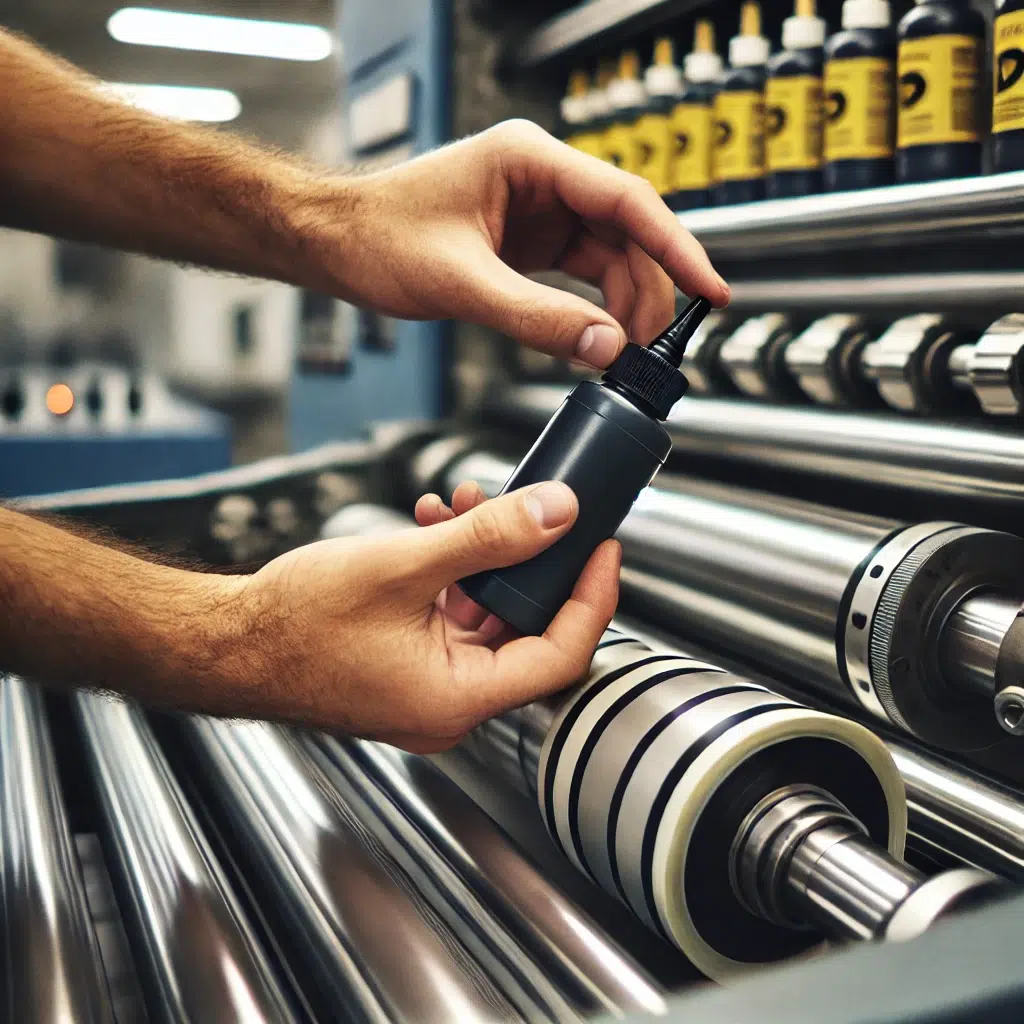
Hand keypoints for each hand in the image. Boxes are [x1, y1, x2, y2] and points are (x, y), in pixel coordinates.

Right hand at [230, 483, 619, 751]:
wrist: (225, 642)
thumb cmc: (293, 622)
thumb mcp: (403, 566)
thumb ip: (487, 539)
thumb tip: (556, 515)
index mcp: (458, 697)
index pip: (561, 654)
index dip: (592, 597)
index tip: (603, 547)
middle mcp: (449, 702)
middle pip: (527, 631)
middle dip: (529, 561)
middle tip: (539, 512)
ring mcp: (427, 686)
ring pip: (487, 618)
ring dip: (484, 558)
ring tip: (467, 505)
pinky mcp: (407, 666)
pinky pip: (451, 619)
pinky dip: (452, 574)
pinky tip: (434, 526)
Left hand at [303, 120, 728, 367]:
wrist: (335, 242)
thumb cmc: (378, 239)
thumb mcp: (461, 284)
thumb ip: (537, 319)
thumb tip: (605, 348)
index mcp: (529, 161)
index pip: (627, 201)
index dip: (676, 248)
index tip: (710, 291)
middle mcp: (542, 179)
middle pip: (625, 233)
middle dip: (645, 293)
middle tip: (650, 353)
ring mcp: (537, 209)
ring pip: (607, 256)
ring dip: (621, 305)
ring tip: (625, 357)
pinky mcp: (527, 241)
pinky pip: (579, 271)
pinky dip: (593, 307)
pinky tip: (599, 339)